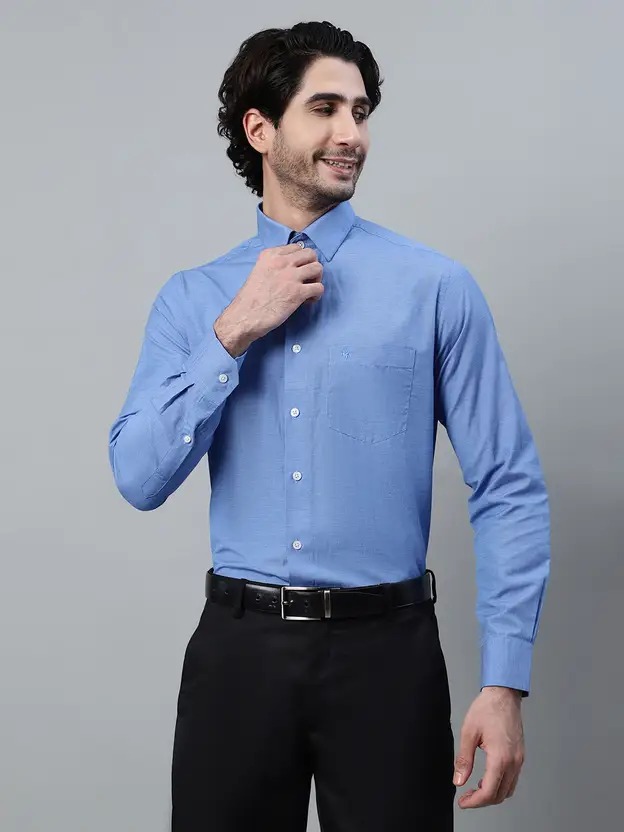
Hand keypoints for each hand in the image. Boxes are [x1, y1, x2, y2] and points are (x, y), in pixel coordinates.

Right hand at [215, 243, 323, 355]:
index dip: (301, 260)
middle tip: (307, 279)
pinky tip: (308, 301)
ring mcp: (291, 276)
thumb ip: (273, 266)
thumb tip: (290, 269)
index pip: (297, 247)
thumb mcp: (258, 271)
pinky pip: (319, 287)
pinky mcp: (297, 292)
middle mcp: (282, 262)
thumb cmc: (249, 299)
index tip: (297, 270)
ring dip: (317, 279)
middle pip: (311, 254)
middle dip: (312, 266)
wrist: (244, 316)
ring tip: (309, 290)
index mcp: (270, 255)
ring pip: (318, 268)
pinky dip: (317, 295)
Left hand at [453, 686, 524, 808]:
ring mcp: (519, 759)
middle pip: (500, 795)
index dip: (474, 802)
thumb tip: (458, 780)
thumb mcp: (469, 733)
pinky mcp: (520, 756)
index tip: (463, 802)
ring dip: (492, 794)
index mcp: (500, 758)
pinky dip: (500, 785)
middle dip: (482, 801)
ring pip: (508, 790)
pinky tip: (487, 778)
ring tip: (475, 789)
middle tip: (466, 797)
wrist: (503, 695)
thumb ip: (464, 760)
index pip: (489, 791)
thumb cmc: (487, 709)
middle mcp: (513, 762)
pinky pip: (513, 779)